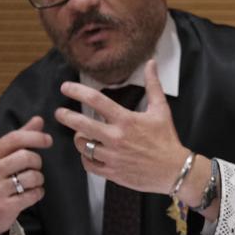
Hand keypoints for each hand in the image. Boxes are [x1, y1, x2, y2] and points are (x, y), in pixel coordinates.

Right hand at [0, 116, 51, 234]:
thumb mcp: (1, 158)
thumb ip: (20, 138)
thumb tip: (38, 120)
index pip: (14, 138)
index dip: (35, 136)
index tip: (48, 140)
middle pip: (26, 157)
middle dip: (37, 162)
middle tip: (35, 167)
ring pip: (33, 176)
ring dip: (38, 180)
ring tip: (31, 183)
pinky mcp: (5, 206)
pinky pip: (33, 194)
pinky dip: (37, 193)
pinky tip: (30, 194)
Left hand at [56, 60, 194, 196]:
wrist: (174, 170)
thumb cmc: (167, 139)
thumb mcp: (161, 110)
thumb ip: (153, 85)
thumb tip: (151, 63)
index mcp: (126, 120)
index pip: (96, 101)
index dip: (77, 91)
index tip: (66, 87)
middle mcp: (116, 138)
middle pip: (81, 125)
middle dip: (66, 116)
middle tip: (59, 113)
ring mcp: (113, 156)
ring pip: (83, 146)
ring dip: (79, 139)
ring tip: (80, 135)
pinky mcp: (112, 172)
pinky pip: (88, 164)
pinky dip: (85, 158)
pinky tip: (88, 153)